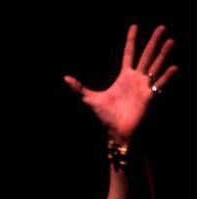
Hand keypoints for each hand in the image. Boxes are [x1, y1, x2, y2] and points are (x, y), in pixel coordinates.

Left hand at [64, 25, 177, 144]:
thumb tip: (65, 78)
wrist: (117, 131)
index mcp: (124, 76)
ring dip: (163, 54)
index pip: (129, 53)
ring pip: (156, 65)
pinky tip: (174, 67)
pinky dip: (167, 76)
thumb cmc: (106, 116)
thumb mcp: (90, 100)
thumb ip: (79, 88)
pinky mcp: (149, 96)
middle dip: (153, 41)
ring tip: (170, 40)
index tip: (134, 26)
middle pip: (147, 55)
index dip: (131, 39)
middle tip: (161, 27)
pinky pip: (160, 84)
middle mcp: (136, 78)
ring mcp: (144, 86)